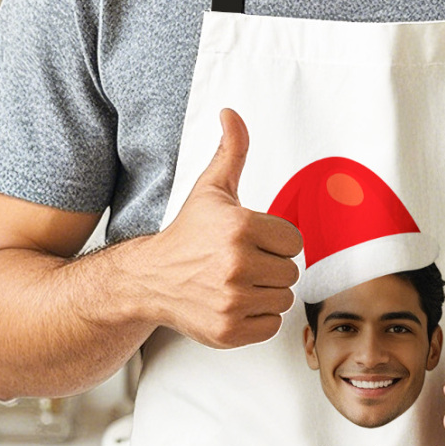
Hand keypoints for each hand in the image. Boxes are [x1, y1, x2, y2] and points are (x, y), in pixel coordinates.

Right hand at [138, 108, 302, 348]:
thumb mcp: (211, 189)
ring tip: (237, 282)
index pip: (294, 241)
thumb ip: (231, 150)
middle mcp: (237, 265)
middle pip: (291, 271)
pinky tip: (234, 303)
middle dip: (271, 266)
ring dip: (265, 292)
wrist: (150, 279)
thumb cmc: (187, 234)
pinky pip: (270, 325)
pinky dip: (257, 318)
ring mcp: (232, 301)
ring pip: (283, 298)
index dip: (276, 241)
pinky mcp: (229, 331)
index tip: (252, 241)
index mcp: (240, 227)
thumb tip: (231, 114)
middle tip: (242, 262)